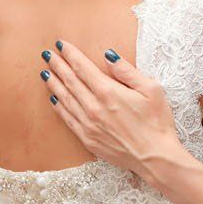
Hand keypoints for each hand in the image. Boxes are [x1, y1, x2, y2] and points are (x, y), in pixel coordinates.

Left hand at [39, 42, 181, 181]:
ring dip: (54, 84)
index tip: (61, 45)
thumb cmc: (157, 123)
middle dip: (57, 65)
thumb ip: (127, 71)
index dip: (70, 55)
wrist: (155, 158)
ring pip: (65, 99)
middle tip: (47, 54)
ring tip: (45, 73)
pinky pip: (67, 119)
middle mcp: (94, 107)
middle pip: (70, 81)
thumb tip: (108, 56)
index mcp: (109, 92)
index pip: (83, 68)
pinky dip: (59, 107)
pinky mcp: (88, 139)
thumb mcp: (151, 89)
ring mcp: (88, 124)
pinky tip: (53, 99)